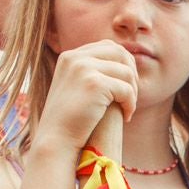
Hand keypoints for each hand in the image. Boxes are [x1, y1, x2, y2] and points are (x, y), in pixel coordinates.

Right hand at [33, 41, 139, 158]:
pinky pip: (126, 89)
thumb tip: (121, 68)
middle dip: (132, 74)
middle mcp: (75, 58)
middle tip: (132, 97)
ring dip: (133, 92)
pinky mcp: (94, 84)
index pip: (107, 47)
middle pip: (120, 53)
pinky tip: (127, 116)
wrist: (56, 141)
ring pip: (126, 72)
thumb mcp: (76, 91)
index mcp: (69, 57)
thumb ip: (91, 75)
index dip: (123, 64)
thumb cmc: (68, 123)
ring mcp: (84, 68)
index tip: (126, 86)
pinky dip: (131, 104)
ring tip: (128, 109)